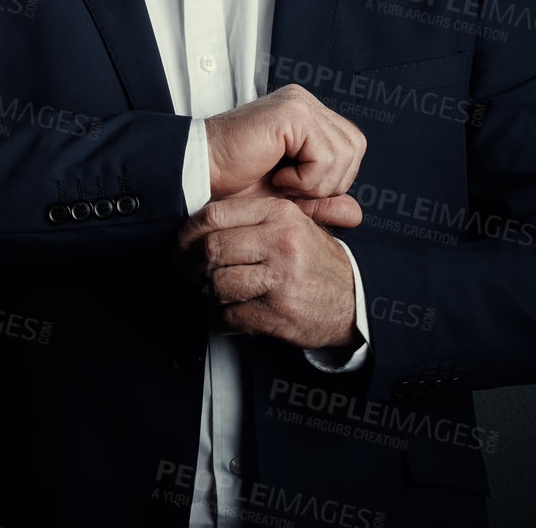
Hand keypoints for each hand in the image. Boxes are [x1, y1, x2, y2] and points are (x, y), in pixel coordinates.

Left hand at [176, 195, 361, 349]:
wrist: (355, 299)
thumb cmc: (316, 262)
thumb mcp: (294, 225)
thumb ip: (252, 219)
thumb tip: (197, 224)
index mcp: (279, 215)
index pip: (213, 216)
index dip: (187, 234)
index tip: (180, 246)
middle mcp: (280, 242)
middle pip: (211, 250)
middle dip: (192, 266)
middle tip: (189, 273)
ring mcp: (279, 278)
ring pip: (217, 284)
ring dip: (209, 295)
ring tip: (216, 295)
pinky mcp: (278, 312)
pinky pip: (229, 315)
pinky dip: (221, 320)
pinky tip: (229, 316)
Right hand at [205, 84, 364, 224]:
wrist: (201, 174)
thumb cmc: (234, 183)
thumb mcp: (289, 198)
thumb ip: (323, 202)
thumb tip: (358, 213)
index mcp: (306, 114)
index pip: (351, 146)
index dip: (332, 178)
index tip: (295, 188)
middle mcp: (304, 102)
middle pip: (354, 147)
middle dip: (329, 181)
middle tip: (290, 188)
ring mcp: (299, 103)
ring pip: (345, 152)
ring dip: (316, 182)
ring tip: (282, 182)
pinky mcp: (293, 113)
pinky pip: (325, 155)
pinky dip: (306, 178)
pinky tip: (277, 176)